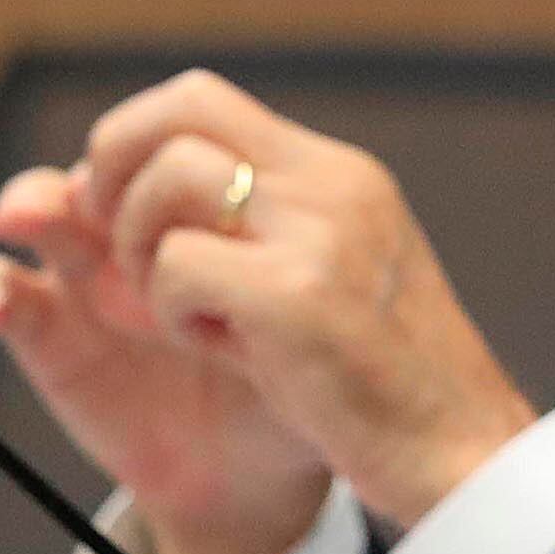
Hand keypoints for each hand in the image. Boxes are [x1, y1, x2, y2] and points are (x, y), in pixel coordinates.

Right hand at [0, 159, 332, 553]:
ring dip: (37, 203)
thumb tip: (325, 211)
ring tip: (34, 218)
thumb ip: (308, 264)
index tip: (213, 191)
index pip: (184, 128)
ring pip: (46, 205)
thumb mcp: (325, 318)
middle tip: (142, 224)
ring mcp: (96, 276)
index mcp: (220, 207)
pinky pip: (2, 293)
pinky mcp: (53, 334)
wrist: (264, 471)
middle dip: (121, 173)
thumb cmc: (308, 382)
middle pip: (112, 156)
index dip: (183, 143)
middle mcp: (154, 229)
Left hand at [43, 72, 535, 544]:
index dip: (130, 144)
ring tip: (188, 314)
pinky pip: (175, 267)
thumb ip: (241, 233)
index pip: (199, 100)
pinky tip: (230, 353)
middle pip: (175, 117)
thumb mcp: (322, 278)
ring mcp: (322, 233)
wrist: (460, 453)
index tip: (119, 214)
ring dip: (142, 254)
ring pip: (167, 182)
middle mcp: (334, 185)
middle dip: (113, 179)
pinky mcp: (298, 295)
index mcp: (340, 175)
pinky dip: (172, 315)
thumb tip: (94, 198)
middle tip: (123, 254)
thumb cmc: (380, 383)